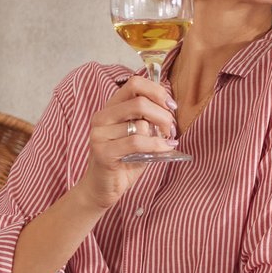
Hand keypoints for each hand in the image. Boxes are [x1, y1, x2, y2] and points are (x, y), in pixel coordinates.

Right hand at [75, 76, 178, 208]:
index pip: (134, 84)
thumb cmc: (124, 161)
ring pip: (141, 124)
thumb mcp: (139, 135)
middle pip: (140, 102)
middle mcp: (102, 117)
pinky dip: (156, 145)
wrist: (103, 188)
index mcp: (111, 108)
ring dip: (161, 134)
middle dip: (163, 115)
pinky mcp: (103, 152)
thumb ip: (150, 119)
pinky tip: (165, 149)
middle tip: (171, 128)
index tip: (170, 105)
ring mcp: (100, 134)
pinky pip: (137, 142)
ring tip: (165, 142)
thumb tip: (170, 106)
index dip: (157, 91)